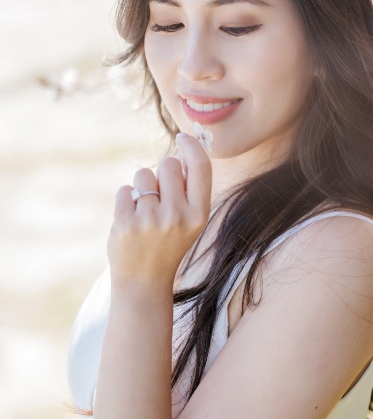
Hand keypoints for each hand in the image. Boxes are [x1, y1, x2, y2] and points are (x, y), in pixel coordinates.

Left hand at [108, 133, 211, 289]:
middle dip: (162, 171)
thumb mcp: (190, 221)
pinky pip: (125, 190)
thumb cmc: (168, 243)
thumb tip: (183, 152)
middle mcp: (178, 216)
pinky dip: (126, 200)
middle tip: (159, 194)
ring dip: (142, 186)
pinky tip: (131, 219)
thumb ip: (189, 190)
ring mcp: (151, 220)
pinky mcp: (126, 223)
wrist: (144, 281)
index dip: (192, 146)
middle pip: (168, 164)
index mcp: (199, 215)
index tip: (183, 137)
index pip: (201, 167)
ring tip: (144, 211)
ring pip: (143, 175)